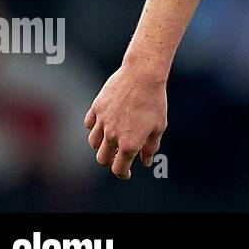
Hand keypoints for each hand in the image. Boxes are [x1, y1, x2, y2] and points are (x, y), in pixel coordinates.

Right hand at [84, 63, 167, 180]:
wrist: (143, 75)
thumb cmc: (155, 101)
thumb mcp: (159, 126)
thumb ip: (150, 147)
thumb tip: (145, 162)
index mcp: (129, 143)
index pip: (119, 168)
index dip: (123, 174)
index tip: (126, 173)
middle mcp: (112, 135)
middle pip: (102, 159)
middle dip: (110, 161)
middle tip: (118, 157)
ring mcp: (102, 121)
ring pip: (94, 143)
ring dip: (102, 145)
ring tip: (112, 139)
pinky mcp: (96, 108)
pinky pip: (89, 124)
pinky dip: (94, 127)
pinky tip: (104, 124)